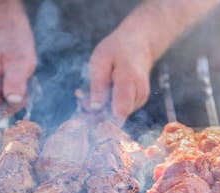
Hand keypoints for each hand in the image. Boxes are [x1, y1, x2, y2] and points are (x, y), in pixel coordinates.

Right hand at [0, 26, 35, 115]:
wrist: (9, 36)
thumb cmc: (15, 46)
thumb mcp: (20, 62)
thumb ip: (15, 81)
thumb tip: (13, 100)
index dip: (10, 104)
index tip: (22, 89)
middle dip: (13, 102)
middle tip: (23, 83)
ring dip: (14, 99)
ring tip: (20, 80)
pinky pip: (1, 103)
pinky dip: (12, 96)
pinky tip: (16, 83)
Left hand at [88, 0, 219, 124]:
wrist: (140, 44)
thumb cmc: (117, 49)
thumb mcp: (100, 60)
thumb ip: (98, 85)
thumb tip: (94, 108)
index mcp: (129, 80)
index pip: (120, 110)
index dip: (104, 122)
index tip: (87, 122)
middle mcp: (138, 93)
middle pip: (117, 117)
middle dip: (96, 116)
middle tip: (79, 106)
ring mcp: (140, 99)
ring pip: (117, 115)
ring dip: (99, 110)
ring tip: (85, 96)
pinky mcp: (137, 102)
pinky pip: (120, 110)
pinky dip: (106, 106)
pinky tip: (97, 95)